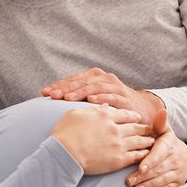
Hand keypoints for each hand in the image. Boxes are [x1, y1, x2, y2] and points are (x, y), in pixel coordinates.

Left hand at [40, 68, 164, 124]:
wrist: (142, 110)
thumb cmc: (112, 105)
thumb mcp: (93, 98)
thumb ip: (76, 96)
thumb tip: (49, 98)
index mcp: (95, 77)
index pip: (73, 79)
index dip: (59, 85)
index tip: (44, 92)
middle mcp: (105, 79)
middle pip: (82, 81)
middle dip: (66, 88)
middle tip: (52, 95)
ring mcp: (116, 88)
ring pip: (96, 87)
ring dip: (81, 92)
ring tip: (68, 97)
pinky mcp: (126, 100)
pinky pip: (113, 97)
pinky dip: (102, 98)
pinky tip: (91, 100)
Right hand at [51, 106, 153, 174]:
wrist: (64, 153)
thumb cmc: (65, 133)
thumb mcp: (76, 114)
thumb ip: (92, 110)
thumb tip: (104, 105)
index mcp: (105, 115)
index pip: (124, 114)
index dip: (132, 116)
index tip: (137, 117)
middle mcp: (115, 128)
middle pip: (135, 127)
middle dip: (144, 128)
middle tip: (151, 129)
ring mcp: (118, 144)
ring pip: (138, 141)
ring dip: (147, 140)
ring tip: (152, 141)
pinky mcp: (118, 160)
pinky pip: (136, 156)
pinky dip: (143, 154)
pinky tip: (147, 154)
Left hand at [126, 110, 186, 186]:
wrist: (184, 157)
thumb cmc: (166, 143)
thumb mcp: (164, 132)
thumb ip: (159, 123)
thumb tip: (162, 111)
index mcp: (170, 144)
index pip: (160, 153)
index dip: (150, 161)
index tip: (140, 167)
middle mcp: (176, 158)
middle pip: (158, 168)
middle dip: (143, 175)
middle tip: (128, 181)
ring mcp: (178, 171)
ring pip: (161, 179)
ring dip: (147, 185)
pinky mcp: (178, 182)